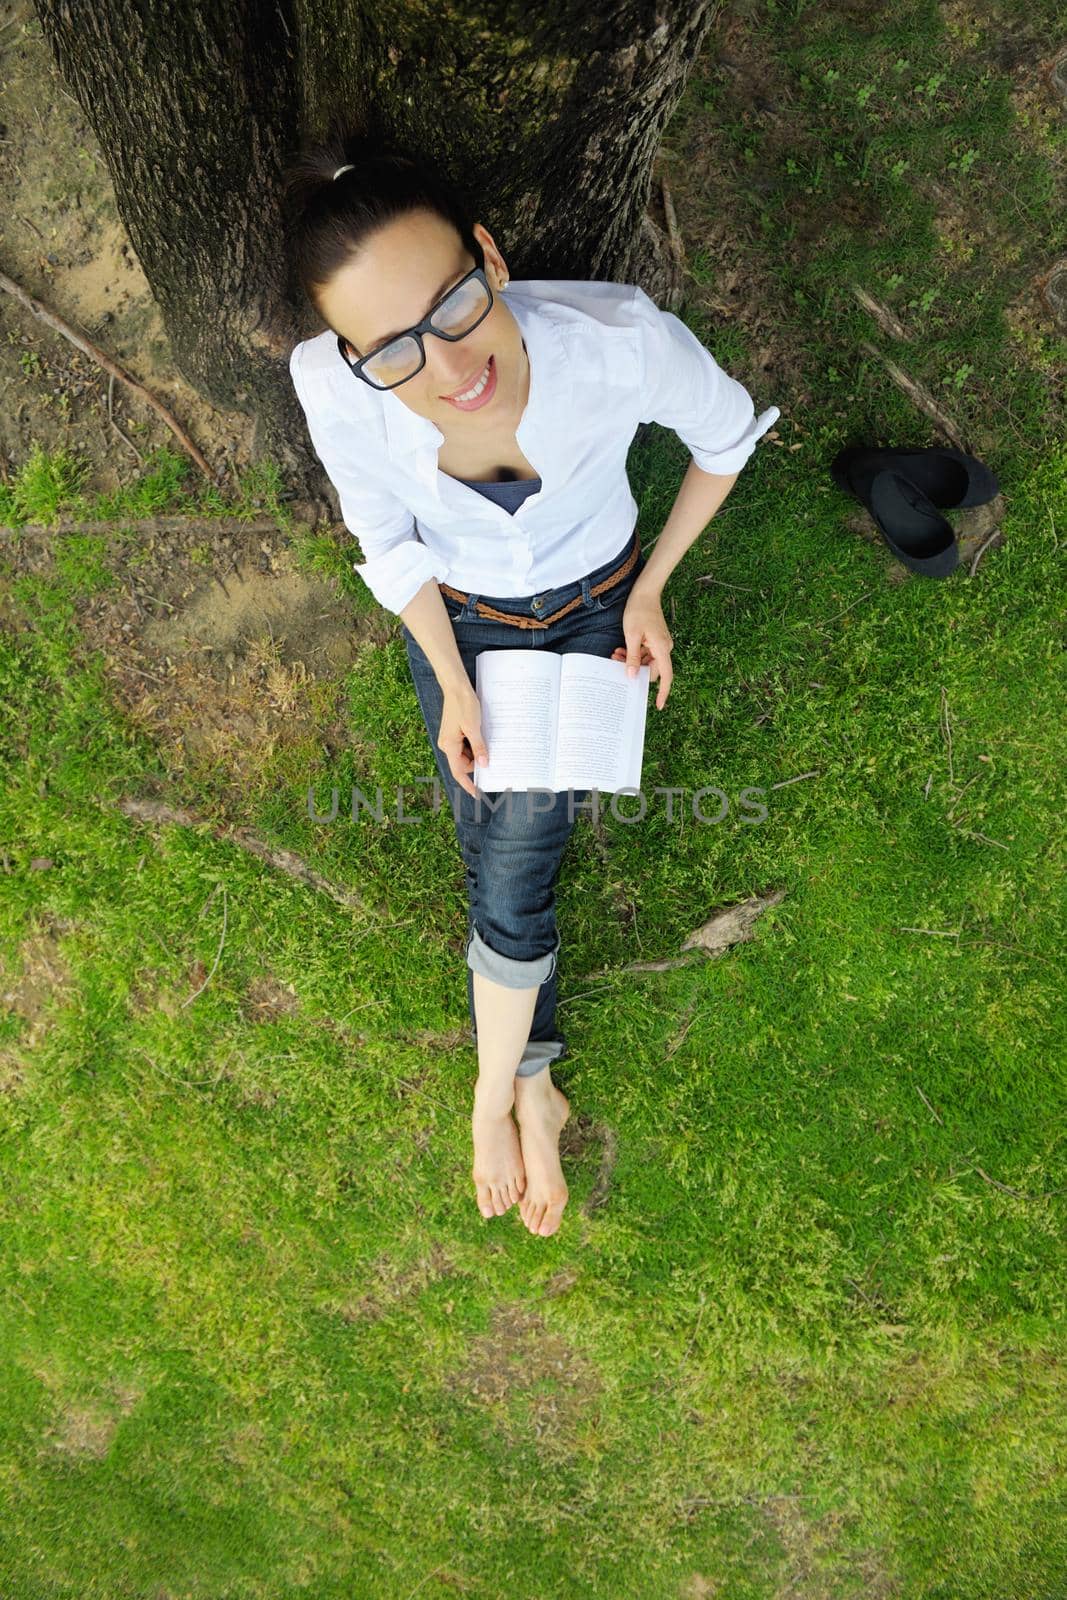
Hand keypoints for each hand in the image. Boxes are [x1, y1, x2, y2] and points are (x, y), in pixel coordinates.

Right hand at [438, 681, 488, 797]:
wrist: (456, 687)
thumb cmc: (463, 705)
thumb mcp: (474, 727)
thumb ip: (479, 747)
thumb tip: (484, 764)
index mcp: (449, 745)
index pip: (458, 772)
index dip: (468, 784)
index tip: (477, 793)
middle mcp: (447, 744)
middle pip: (464, 763)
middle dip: (477, 763)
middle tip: (493, 758)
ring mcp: (450, 739)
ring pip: (466, 754)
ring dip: (477, 752)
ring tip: (487, 743)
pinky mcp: (454, 733)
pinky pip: (465, 745)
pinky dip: (475, 745)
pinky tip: (483, 738)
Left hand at [612, 589, 673, 709]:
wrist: (645, 592)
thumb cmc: (638, 611)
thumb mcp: (632, 636)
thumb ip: (632, 657)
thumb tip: (631, 676)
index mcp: (662, 648)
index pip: (666, 676)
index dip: (662, 692)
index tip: (658, 705)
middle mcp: (664, 648)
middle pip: (652, 669)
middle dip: (635, 670)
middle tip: (616, 662)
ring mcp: (660, 644)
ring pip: (646, 661)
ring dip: (632, 661)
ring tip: (616, 654)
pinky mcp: (655, 640)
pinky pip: (645, 653)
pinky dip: (634, 653)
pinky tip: (622, 649)